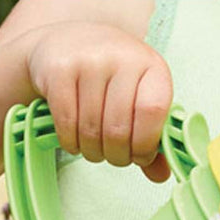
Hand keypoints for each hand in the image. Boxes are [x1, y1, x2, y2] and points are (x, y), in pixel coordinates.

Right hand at [25, 21, 172, 181]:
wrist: (67, 42)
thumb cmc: (112, 79)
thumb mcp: (139, 99)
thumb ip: (151, 138)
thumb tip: (160, 176)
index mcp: (152, 66)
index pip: (153, 112)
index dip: (145, 145)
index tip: (139, 155)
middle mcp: (122, 58)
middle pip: (119, 130)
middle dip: (116, 156)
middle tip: (113, 155)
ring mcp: (88, 61)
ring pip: (91, 132)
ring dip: (93, 152)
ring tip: (94, 148)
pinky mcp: (59, 70)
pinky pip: (66, 124)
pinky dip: (71, 143)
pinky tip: (74, 140)